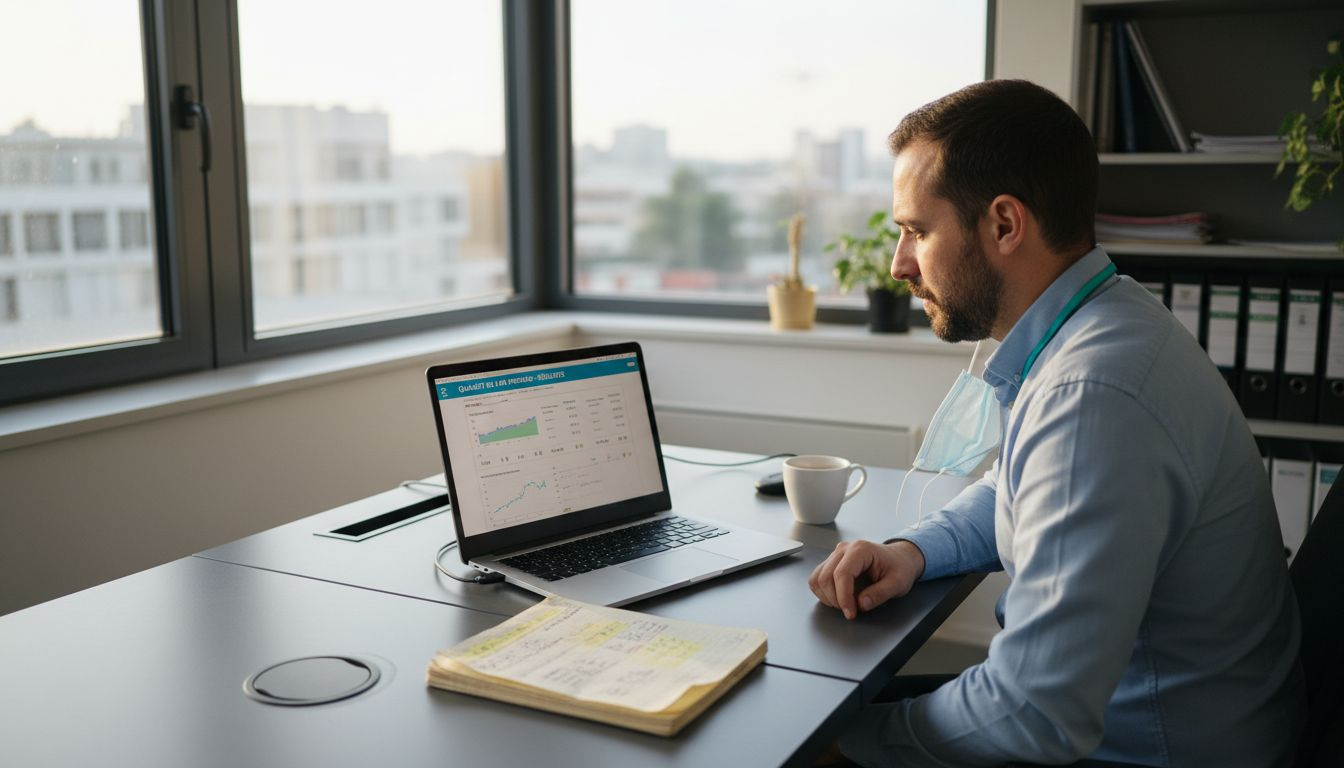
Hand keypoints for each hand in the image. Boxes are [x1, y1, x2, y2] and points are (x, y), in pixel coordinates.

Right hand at [808, 540, 925, 619]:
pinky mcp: (831, 562)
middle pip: (825, 576)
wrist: (900, 559)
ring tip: (844, 605)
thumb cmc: (899, 567)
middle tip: (850, 611)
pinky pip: (817, 578)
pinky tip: (838, 598)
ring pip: (817, 578)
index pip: (842, 574)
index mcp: (861, 549)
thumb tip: (861, 604)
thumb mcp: (898, 583)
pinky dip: (823, 593)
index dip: (843, 597)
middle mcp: (844, 549)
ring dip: (827, 596)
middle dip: (835, 599)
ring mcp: (836, 555)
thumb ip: (880, 594)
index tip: (851, 613)